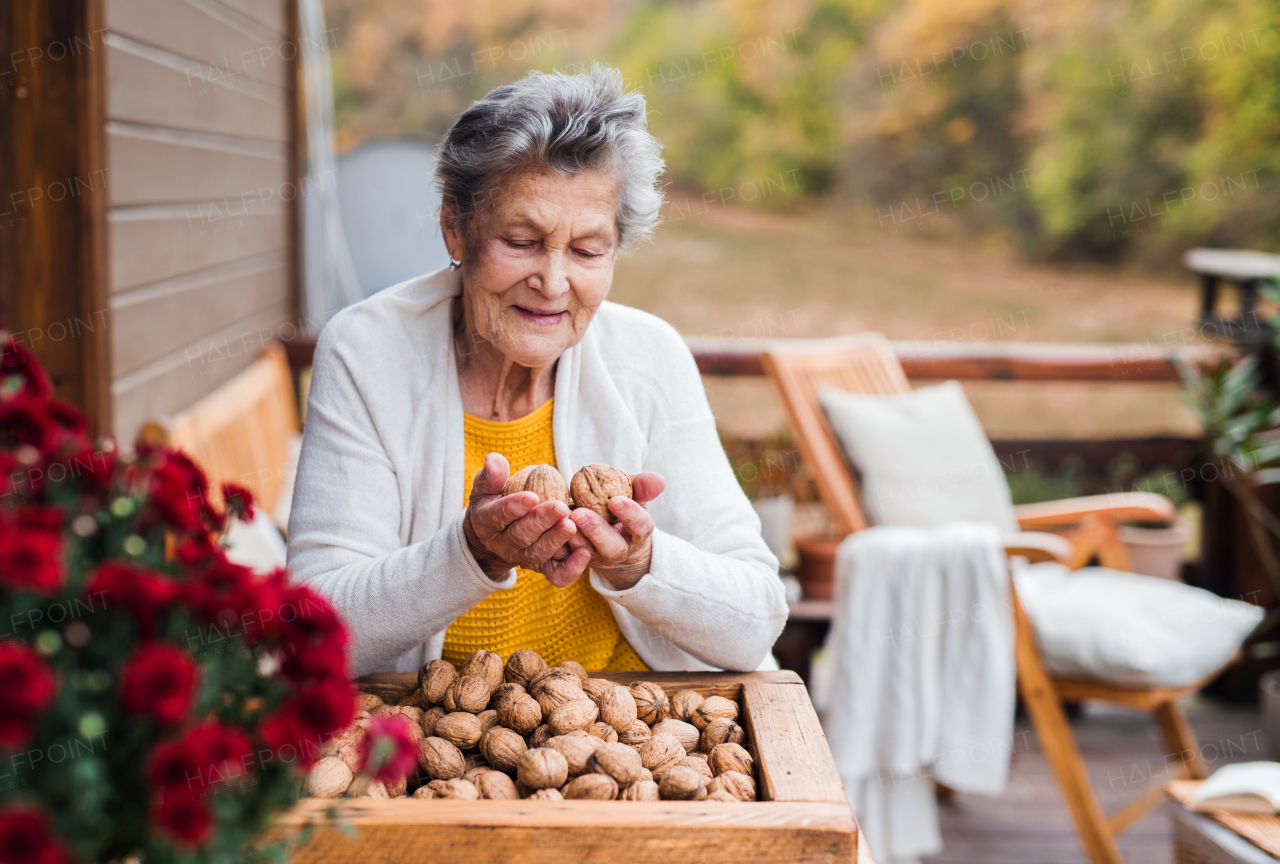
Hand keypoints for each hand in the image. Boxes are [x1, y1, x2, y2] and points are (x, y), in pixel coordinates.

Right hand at [462, 453, 591, 582]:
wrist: (494, 536)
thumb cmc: (493, 503)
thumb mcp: (486, 488)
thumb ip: (491, 476)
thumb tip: (495, 459)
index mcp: (487, 522)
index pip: (498, 516)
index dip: (514, 507)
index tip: (532, 496)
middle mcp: (503, 544)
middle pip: (521, 536)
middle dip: (542, 522)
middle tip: (561, 508)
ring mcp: (522, 558)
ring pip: (538, 554)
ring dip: (556, 540)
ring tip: (572, 525)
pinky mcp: (541, 568)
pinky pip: (555, 574)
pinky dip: (570, 569)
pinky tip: (585, 553)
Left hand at [562, 472, 664, 590]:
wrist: (602, 532)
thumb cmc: (618, 507)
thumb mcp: (633, 494)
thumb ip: (643, 486)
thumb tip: (658, 481)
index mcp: (636, 533)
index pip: (640, 526)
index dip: (629, 515)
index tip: (615, 500)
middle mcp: (617, 550)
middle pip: (611, 547)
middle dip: (595, 531)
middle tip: (578, 513)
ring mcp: (594, 558)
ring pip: (584, 553)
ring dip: (571, 537)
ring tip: (560, 518)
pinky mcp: (572, 563)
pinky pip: (563, 562)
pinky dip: (555, 546)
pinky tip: (547, 529)